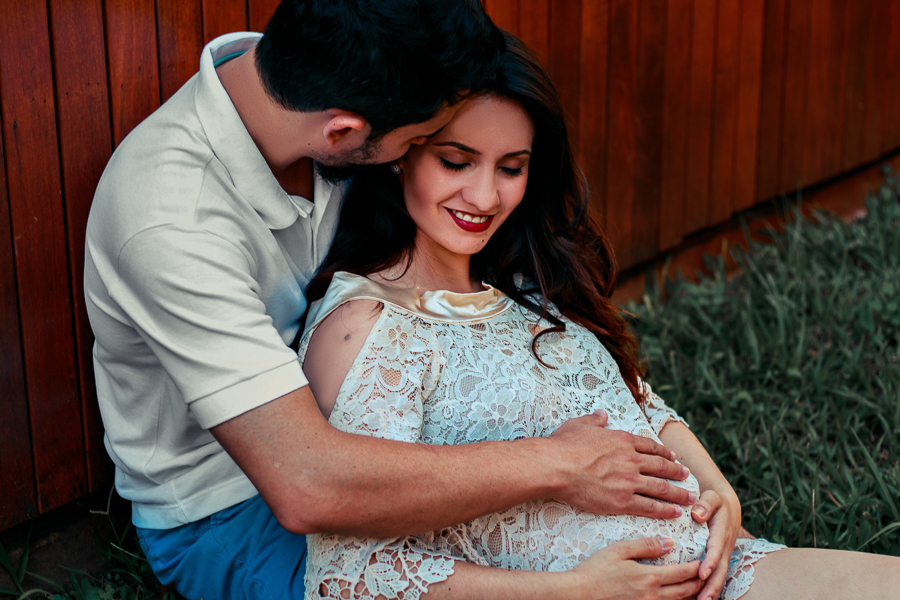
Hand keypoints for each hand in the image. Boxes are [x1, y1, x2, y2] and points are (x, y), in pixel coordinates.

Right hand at [550, 411, 695, 517]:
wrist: (556, 467)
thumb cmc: (564, 446)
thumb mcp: (580, 425)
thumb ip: (595, 420)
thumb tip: (602, 414)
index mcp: (622, 440)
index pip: (650, 447)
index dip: (664, 453)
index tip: (673, 457)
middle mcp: (631, 460)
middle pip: (661, 467)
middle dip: (677, 472)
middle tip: (687, 476)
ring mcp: (629, 482)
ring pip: (661, 488)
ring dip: (678, 493)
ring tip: (689, 497)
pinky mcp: (622, 501)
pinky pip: (650, 507)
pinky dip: (665, 510)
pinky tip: (675, 512)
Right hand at [570, 537, 702, 599]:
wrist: (579, 594)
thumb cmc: (596, 570)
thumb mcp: (619, 550)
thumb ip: (645, 545)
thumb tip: (669, 543)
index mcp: (650, 577)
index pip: (683, 573)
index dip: (696, 567)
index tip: (702, 561)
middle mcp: (653, 595)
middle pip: (685, 592)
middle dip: (698, 584)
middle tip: (705, 576)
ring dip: (690, 597)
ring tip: (696, 590)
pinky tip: (674, 599)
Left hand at [690, 489, 740, 599]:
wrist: (727, 507)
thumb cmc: (716, 501)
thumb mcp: (712, 496)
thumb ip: (706, 503)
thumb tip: (697, 514)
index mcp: (720, 533)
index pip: (715, 550)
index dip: (710, 563)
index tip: (701, 574)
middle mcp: (723, 548)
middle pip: (720, 571)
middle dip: (712, 586)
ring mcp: (722, 556)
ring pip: (718, 576)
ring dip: (711, 591)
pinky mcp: (718, 560)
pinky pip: (715, 576)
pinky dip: (708, 588)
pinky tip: (696, 598)